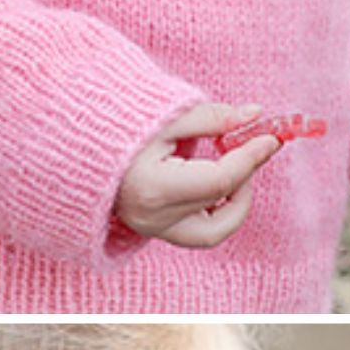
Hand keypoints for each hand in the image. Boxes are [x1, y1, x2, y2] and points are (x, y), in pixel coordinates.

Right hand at [117, 103, 281, 249]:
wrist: (79, 147)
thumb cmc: (117, 126)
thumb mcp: (167, 116)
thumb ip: (213, 118)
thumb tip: (255, 117)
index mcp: (154, 188)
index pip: (220, 180)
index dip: (251, 158)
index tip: (270, 137)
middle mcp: (153, 218)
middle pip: (221, 203)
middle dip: (245, 173)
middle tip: (249, 144)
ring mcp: (152, 230)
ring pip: (216, 231)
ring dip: (235, 201)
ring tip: (232, 168)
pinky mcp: (154, 232)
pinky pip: (200, 233)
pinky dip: (216, 209)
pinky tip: (216, 181)